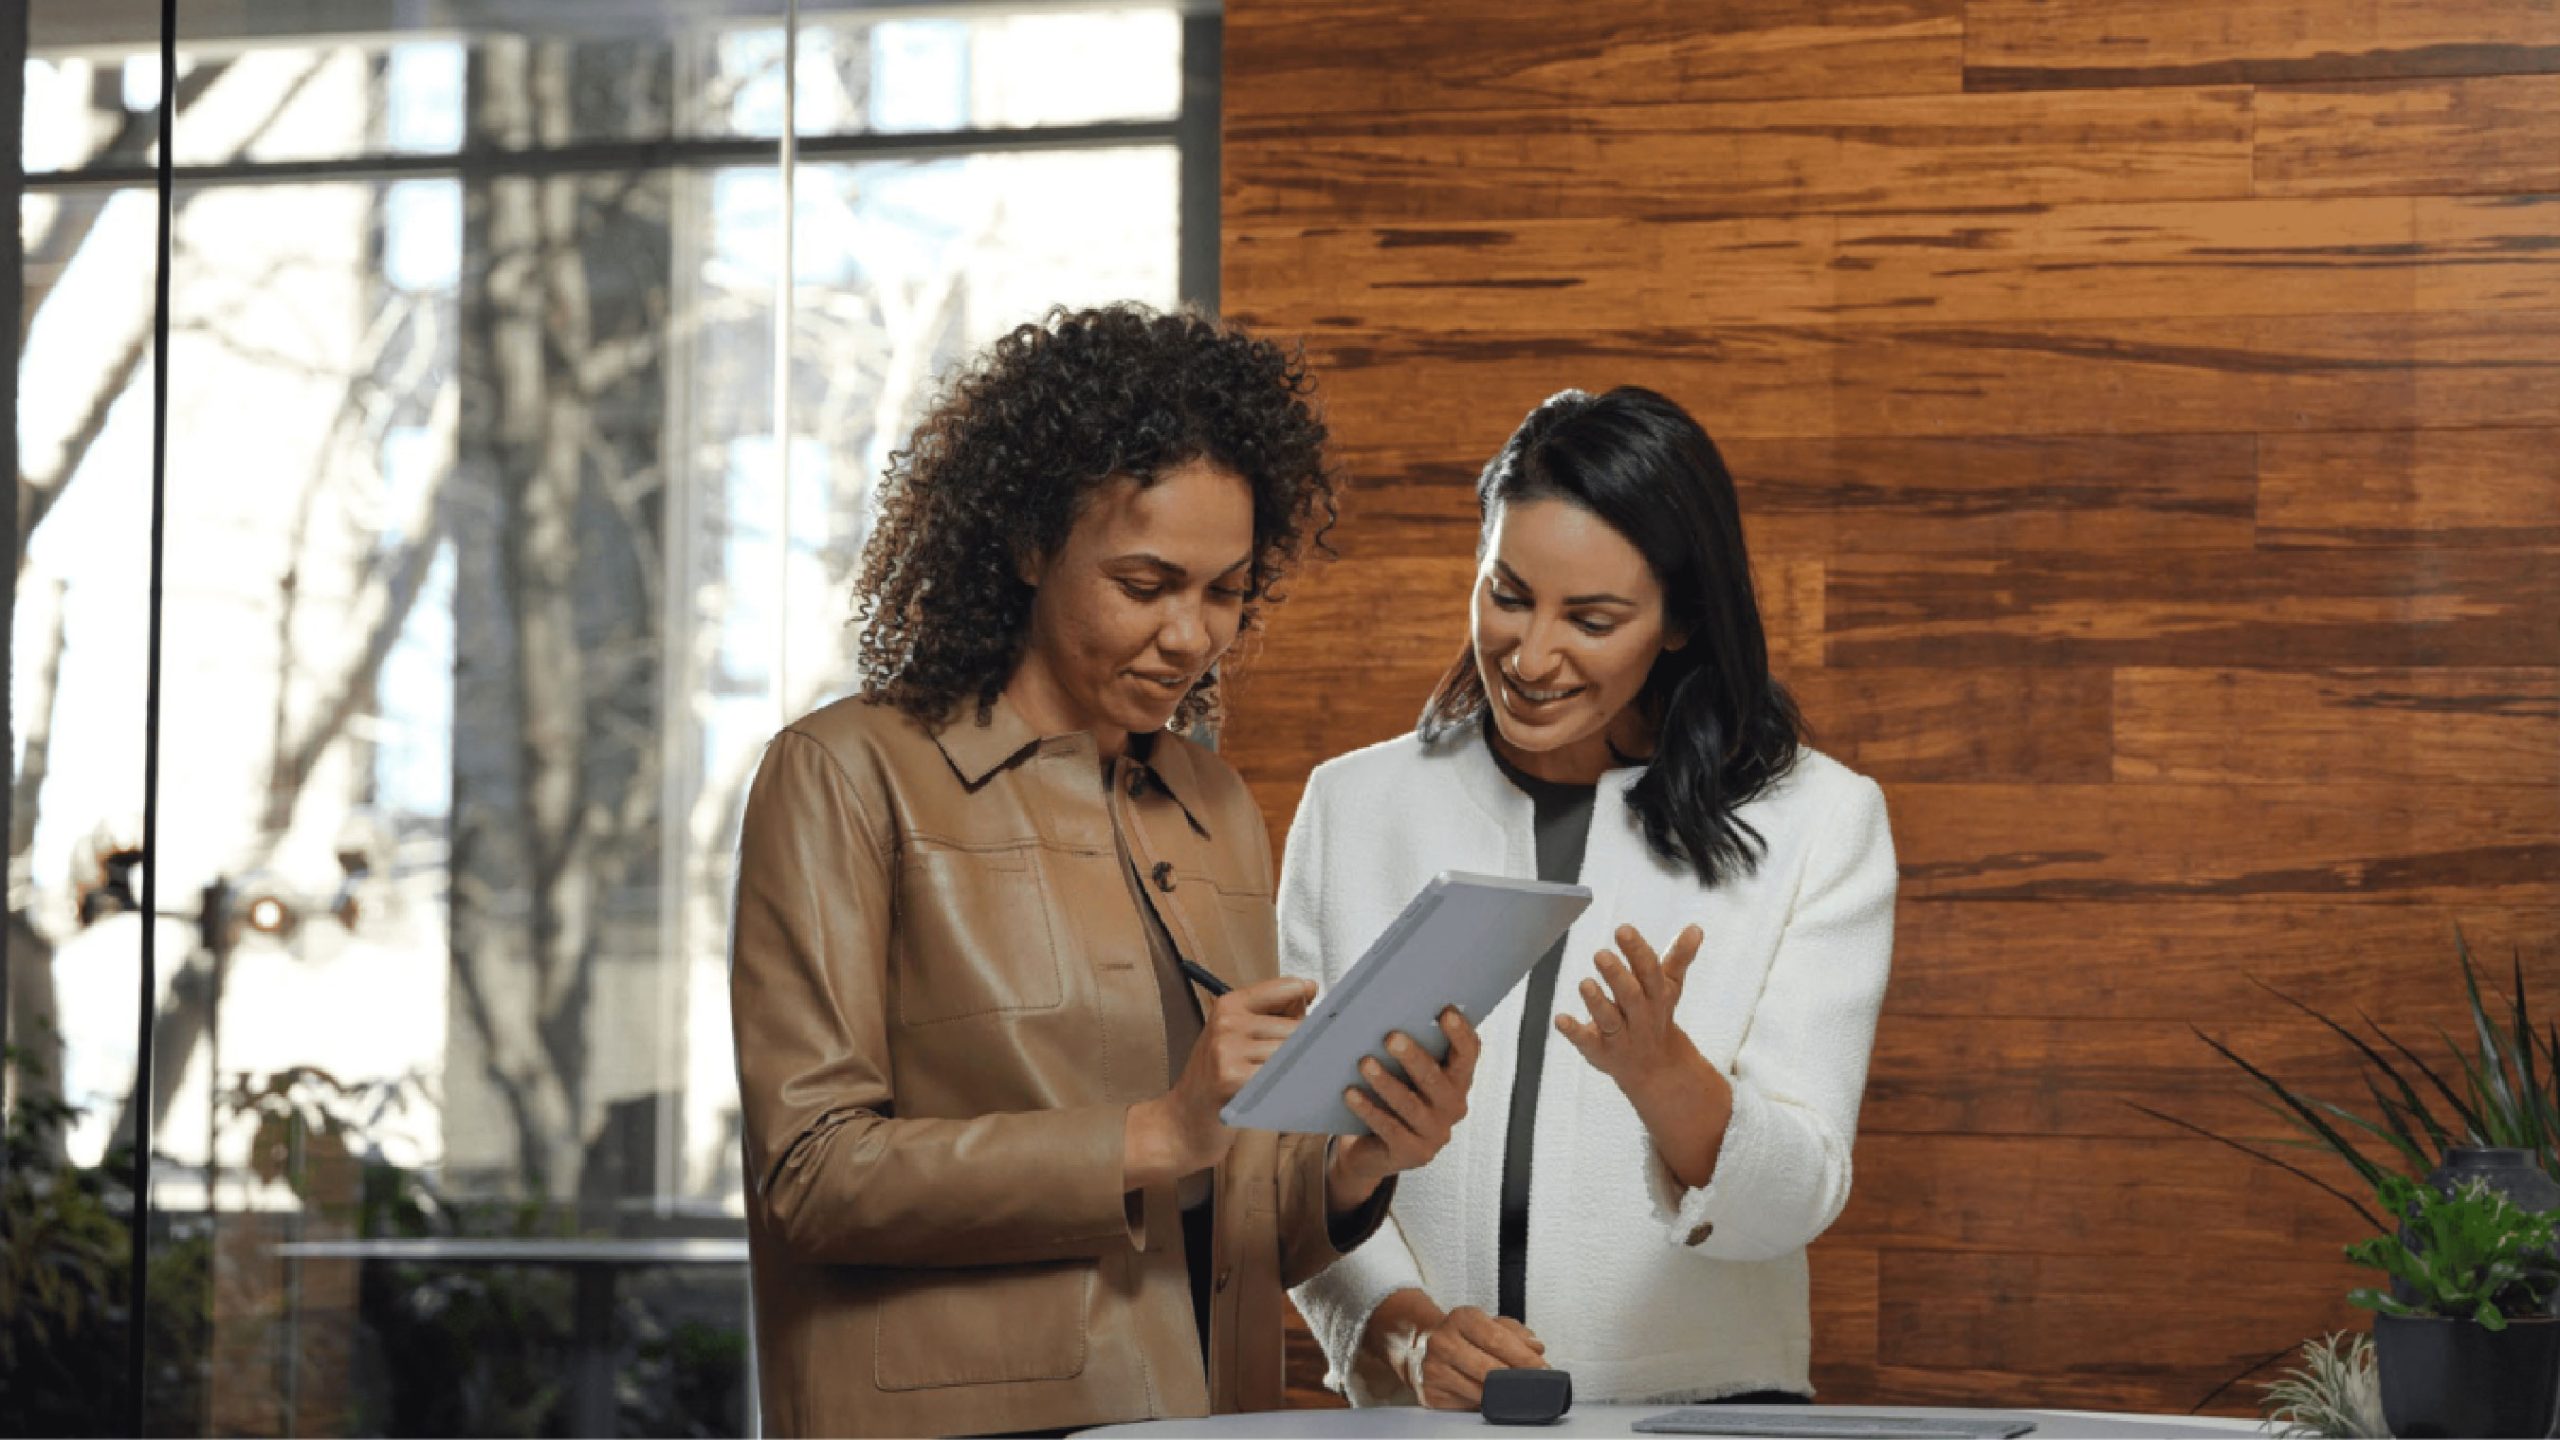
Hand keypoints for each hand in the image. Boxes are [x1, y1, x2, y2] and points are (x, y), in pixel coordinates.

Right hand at [1130, 976, 1310, 1185]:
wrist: (1182, 1122)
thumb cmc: (1215, 1080)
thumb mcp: (1235, 1037)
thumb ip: (1271, 1015)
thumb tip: (1311, 990)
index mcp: (1230, 1005)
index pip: (1287, 987)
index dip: (1308, 1004)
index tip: (1318, 1018)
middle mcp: (1228, 1022)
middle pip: (1296, 1025)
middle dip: (1309, 1045)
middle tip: (1309, 1063)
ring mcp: (1228, 1050)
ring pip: (1291, 1053)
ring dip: (1303, 1069)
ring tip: (1295, 1082)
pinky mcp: (1232, 1079)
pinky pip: (1280, 1077)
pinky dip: (1292, 1088)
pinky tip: (1288, 1096)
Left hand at [1329, 1007, 1481, 1207]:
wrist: (1373, 1150)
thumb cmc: (1391, 1098)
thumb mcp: (1406, 1073)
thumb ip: (1410, 1046)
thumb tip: (1391, 1011)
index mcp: (1457, 1081)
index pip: (1468, 1054)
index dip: (1460, 1034)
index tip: (1446, 1012)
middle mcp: (1453, 1108)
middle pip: (1436, 1080)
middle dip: (1414, 1057)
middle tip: (1391, 1037)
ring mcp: (1434, 1134)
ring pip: (1411, 1106)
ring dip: (1386, 1083)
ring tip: (1364, 1063)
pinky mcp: (1411, 1153)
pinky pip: (1389, 1129)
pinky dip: (1369, 1109)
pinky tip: (1351, 1094)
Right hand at [1403, 1304, 1547, 1409]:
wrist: (1415, 1342)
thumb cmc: (1460, 1333)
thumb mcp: (1484, 1321)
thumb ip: (1513, 1332)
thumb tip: (1536, 1348)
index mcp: (1461, 1319)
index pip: (1497, 1340)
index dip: (1524, 1358)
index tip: (1543, 1369)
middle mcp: (1443, 1343)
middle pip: (1490, 1370)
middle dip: (1518, 1381)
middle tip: (1536, 1387)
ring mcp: (1434, 1370)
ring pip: (1480, 1392)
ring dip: (1504, 1396)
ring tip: (1517, 1394)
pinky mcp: (1431, 1394)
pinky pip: (1468, 1406)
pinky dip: (1484, 1404)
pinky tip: (1491, 1399)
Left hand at [1555, 923, 1703, 1090]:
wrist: (1657, 1069)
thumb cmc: (1656, 1015)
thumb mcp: (1669, 986)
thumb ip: (1679, 957)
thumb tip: (1696, 928)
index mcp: (1657, 996)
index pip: (1650, 971)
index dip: (1637, 951)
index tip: (1623, 930)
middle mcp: (1641, 1017)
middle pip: (1631, 996)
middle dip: (1617, 976)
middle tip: (1600, 954)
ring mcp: (1622, 1037)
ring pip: (1610, 1020)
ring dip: (1597, 1003)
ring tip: (1584, 984)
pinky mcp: (1602, 1052)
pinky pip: (1588, 1042)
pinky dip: (1574, 1032)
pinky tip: (1560, 1020)